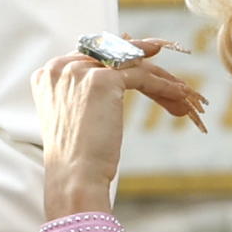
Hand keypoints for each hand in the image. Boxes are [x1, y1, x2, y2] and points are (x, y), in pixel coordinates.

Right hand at [42, 40, 209, 218]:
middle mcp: (60, 66)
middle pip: (112, 57)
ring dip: (160, 79)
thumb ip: (84, 93)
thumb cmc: (76, 157)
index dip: (120, 57)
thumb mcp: (75, 117)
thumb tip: (111, 82)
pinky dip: (163, 87)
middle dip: (144, 65)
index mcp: (48, 74)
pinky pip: (141, 77)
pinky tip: (180, 95)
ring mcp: (79, 71)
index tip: (143, 58)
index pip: (92, 56)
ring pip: (130, 65)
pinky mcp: (101, 79)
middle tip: (166, 64)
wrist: (75, 175)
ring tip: (183, 92)